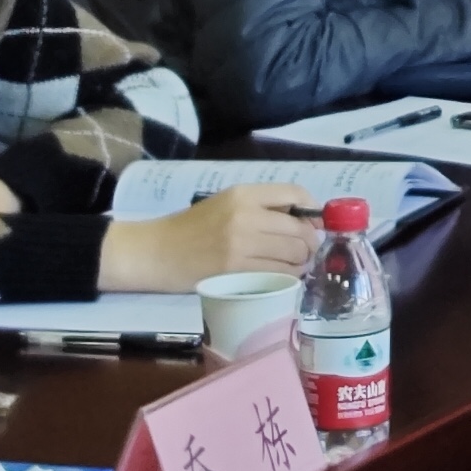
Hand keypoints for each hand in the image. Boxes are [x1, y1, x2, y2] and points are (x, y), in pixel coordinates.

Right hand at [103, 183, 320, 293]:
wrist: (155, 252)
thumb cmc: (191, 227)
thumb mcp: (226, 203)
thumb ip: (261, 207)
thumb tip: (304, 218)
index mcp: (243, 194)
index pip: (294, 194)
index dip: (312, 210)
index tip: (315, 223)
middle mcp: (245, 216)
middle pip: (298, 228)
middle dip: (310, 242)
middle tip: (308, 250)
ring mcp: (240, 245)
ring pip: (292, 253)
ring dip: (302, 261)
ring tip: (298, 265)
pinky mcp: (234, 271)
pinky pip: (277, 273)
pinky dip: (288, 276)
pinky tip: (284, 277)